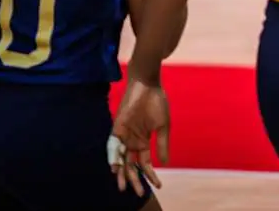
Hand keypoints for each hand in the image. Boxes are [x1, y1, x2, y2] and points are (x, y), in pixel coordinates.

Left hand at [110, 77, 169, 194]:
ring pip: (121, 159)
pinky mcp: (117, 128)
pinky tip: (116, 168)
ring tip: (123, 187)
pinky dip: (114, 157)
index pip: (145, 164)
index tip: (158, 186)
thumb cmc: (157, 102)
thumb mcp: (163, 126)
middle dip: (134, 180)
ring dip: (122, 173)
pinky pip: (113, 146)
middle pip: (131, 165)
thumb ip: (162, 144)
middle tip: (138, 193)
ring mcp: (124, 135)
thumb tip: (164, 163)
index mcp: (144, 141)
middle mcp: (132, 141)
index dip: (151, 176)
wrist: (148, 84)